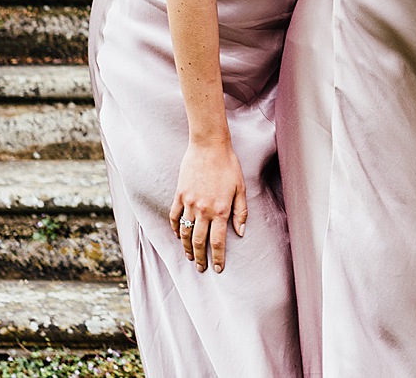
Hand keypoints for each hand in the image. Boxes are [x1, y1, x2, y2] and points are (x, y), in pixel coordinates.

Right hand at [170, 138, 247, 272]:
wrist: (209, 147)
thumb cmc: (229, 165)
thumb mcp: (241, 188)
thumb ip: (241, 212)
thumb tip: (240, 232)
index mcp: (221, 210)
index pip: (218, 242)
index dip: (217, 258)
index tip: (218, 269)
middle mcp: (203, 210)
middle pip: (199, 242)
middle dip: (200, 258)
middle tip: (201, 268)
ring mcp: (189, 203)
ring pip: (185, 233)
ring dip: (187, 247)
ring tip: (190, 257)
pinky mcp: (179, 195)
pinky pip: (174, 217)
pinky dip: (175, 229)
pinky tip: (178, 236)